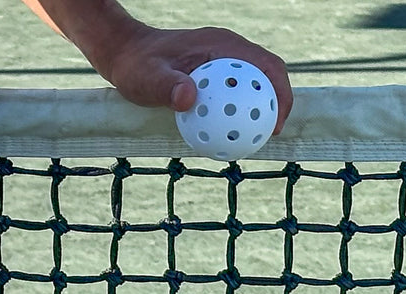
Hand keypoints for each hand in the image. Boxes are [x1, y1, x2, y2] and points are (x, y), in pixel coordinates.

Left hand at [98, 25, 291, 133]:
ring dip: (259, 107)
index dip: (280, 92)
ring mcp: (223, 60)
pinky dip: (240, 109)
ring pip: (254, 83)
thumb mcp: (147, 77)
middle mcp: (228, 50)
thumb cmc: (136, 64)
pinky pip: (236, 90)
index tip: (276, 122)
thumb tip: (188, 98)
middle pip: (267, 75)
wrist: (126, 54)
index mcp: (222, 45)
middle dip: (277, 103)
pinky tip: (231, 132)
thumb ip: (167, 86)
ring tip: (255, 137)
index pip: (266, 65)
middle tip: (270, 134)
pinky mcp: (215, 72)